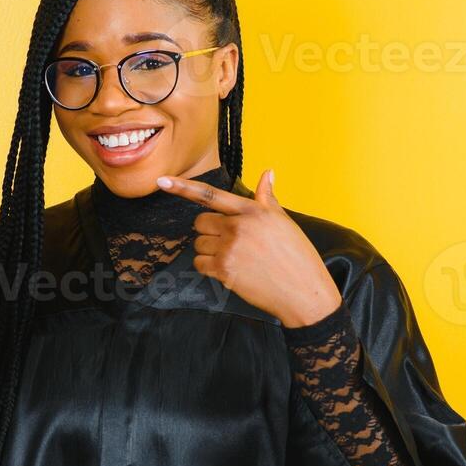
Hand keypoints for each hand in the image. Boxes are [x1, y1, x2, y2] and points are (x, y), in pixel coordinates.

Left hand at [156, 170, 340, 326]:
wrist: (303, 292)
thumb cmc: (297, 257)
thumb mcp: (284, 222)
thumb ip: (267, 198)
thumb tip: (267, 173)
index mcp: (253, 211)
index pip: (212, 195)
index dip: (183, 187)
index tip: (162, 181)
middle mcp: (239, 227)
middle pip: (201, 222)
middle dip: (210, 231)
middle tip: (231, 242)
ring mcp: (230, 249)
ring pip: (199, 243)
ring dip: (209, 250)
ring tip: (235, 258)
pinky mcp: (224, 270)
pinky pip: (199, 263)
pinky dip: (207, 266)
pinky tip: (228, 270)